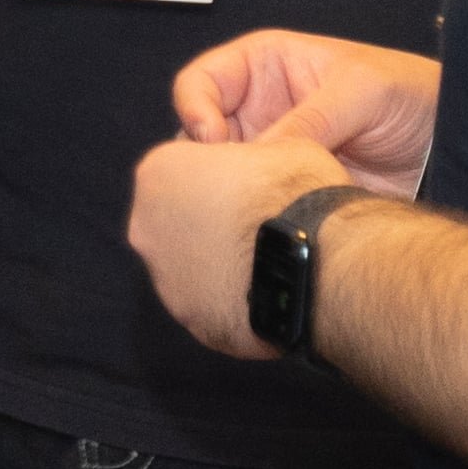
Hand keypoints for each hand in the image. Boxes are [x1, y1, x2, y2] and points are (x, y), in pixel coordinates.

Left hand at [129, 131, 349, 358]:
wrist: (321, 264)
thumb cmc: (295, 193)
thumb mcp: (277, 143)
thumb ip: (248, 155)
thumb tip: (255, 166)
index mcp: (158, 172)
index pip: (181, 165)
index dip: (218, 171)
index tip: (249, 179)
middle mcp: (146, 229)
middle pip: (177, 218)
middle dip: (210, 218)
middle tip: (257, 220)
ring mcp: (167, 283)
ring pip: (192, 267)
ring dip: (220, 263)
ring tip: (268, 258)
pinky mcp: (195, 324)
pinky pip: (213, 305)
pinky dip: (234, 299)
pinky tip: (270, 290)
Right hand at [170, 30, 437, 197]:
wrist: (446, 146)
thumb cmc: (409, 94)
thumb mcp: (361, 90)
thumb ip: (309, 119)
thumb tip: (259, 158)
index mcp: (262, 66)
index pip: (200, 83)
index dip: (195, 108)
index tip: (212, 139)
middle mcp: (257, 111)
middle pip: (198, 136)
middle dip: (204, 161)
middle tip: (225, 183)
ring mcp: (269, 155)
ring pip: (220, 177)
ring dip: (227, 192)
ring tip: (251, 205)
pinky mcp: (286, 193)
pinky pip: (252, 206)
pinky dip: (252, 217)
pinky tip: (269, 225)